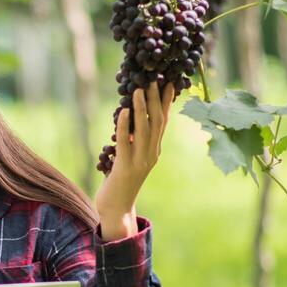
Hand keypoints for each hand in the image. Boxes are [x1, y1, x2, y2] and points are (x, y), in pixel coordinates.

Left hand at [95, 81, 173, 231]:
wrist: (117, 208)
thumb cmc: (121, 181)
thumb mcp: (132, 157)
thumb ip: (135, 140)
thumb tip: (132, 117)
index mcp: (155, 150)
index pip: (164, 122)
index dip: (167, 102)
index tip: (170, 82)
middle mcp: (151, 154)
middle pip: (157, 122)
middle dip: (156, 99)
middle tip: (154, 78)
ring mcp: (140, 161)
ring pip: (143, 130)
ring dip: (141, 108)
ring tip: (138, 89)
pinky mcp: (125, 167)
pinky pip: (125, 142)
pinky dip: (124, 126)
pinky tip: (123, 111)